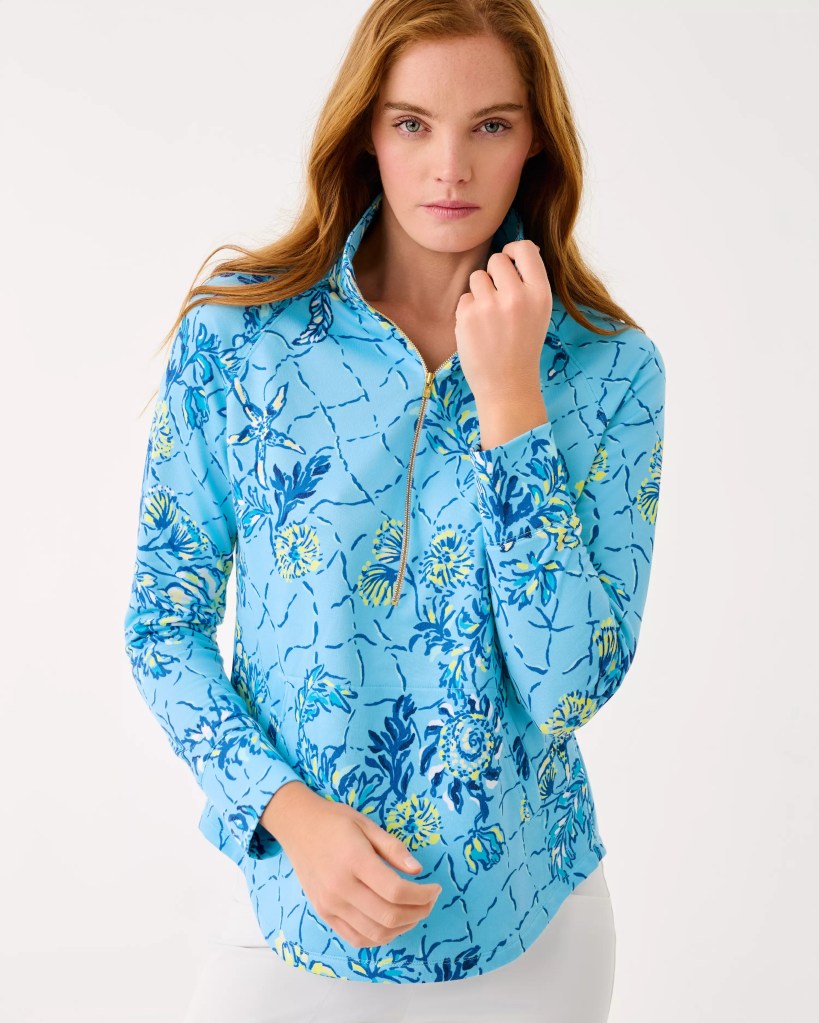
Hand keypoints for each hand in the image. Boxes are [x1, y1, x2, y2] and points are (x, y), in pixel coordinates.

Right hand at [263, 782, 441, 948]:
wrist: (298, 827)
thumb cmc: (335, 821)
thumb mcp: (367, 824)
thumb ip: (393, 848)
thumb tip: (418, 870)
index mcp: (354, 861)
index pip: (396, 891)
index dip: (423, 895)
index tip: (435, 888)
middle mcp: (341, 888)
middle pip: (389, 916)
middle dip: (419, 912)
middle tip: (429, 901)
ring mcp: (331, 905)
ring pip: (375, 933)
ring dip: (402, 928)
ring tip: (414, 912)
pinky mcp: (325, 914)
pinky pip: (356, 938)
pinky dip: (380, 937)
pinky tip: (392, 923)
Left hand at [454, 239, 552, 404]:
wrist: (507, 385)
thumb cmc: (523, 347)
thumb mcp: (539, 313)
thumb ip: (530, 282)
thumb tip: (518, 249)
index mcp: (540, 294)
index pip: (524, 250)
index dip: (513, 250)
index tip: (509, 259)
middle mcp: (517, 296)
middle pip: (497, 260)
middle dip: (494, 275)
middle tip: (498, 299)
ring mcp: (490, 306)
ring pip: (477, 277)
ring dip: (480, 292)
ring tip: (490, 318)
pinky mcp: (468, 316)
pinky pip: (465, 298)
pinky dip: (469, 312)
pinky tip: (479, 331)